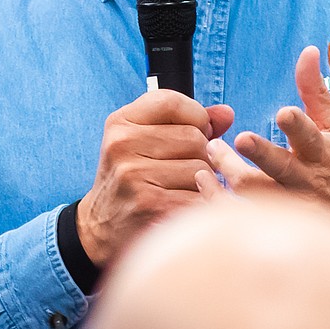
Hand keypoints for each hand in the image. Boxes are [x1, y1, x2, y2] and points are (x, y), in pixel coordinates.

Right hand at [78, 91, 234, 266]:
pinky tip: (181, 206)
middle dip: (200, 155)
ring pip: (201, 167)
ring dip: (202, 182)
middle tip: (183, 171)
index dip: (195, 116)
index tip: (194, 132)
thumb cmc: (133, 178)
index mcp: (120, 123)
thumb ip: (187, 121)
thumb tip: (227, 114)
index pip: (173, 102)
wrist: (102, 226)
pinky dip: (199, 203)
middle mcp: (122, 145)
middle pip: (195, 137)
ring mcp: (134, 175)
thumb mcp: (145, 140)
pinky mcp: (150, 204)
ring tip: (180, 189)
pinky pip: (199, 195)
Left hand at [196, 46, 329, 233]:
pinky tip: (203, 182)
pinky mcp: (275, 222)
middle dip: (261, 153)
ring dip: (229, 174)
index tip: (284, 113)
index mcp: (320, 151)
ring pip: (257, 193)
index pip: (310, 136)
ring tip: (208, 156)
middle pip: (280, 168)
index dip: (297, 126)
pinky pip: (242, 214)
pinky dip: (219, 200)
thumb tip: (308, 51)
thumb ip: (315, 90)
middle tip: (239, 140)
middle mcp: (305, 178)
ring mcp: (290, 203)